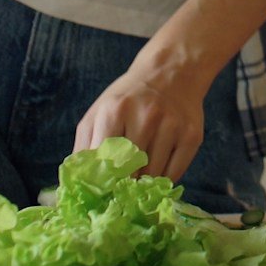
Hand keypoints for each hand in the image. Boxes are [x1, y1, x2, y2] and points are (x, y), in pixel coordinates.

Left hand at [76, 51, 211, 181]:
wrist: (171, 71)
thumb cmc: (128, 97)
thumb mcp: (99, 112)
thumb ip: (83, 147)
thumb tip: (74, 186)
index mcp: (115, 112)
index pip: (104, 164)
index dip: (102, 184)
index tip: (101, 194)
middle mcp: (146, 118)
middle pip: (129, 173)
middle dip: (122, 186)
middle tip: (119, 191)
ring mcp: (172, 127)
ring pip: (152, 177)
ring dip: (143, 184)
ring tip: (139, 176)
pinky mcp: (192, 137)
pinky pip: (174, 175)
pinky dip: (162, 181)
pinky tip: (157, 171)